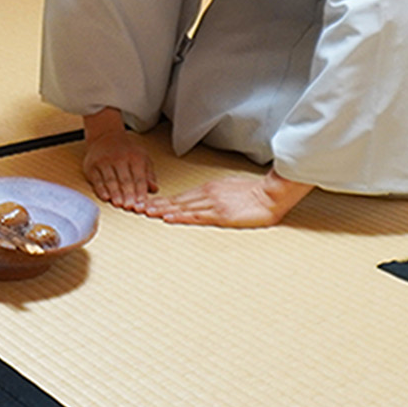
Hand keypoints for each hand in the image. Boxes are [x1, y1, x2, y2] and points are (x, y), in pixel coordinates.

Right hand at [82, 127, 157, 211]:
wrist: (105, 137)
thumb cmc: (126, 151)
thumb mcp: (142, 159)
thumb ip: (149, 175)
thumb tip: (154, 189)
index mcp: (135, 157)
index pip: (139, 177)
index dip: (140, 191)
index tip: (142, 203)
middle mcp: (119, 158)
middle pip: (125, 180)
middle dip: (128, 194)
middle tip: (130, 207)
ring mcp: (104, 161)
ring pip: (111, 180)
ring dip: (115, 193)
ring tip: (118, 204)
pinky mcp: (92, 165)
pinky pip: (97, 179)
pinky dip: (101, 189)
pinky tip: (105, 197)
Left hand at [143, 171, 312, 227]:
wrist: (270, 194)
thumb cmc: (254, 193)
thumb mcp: (230, 189)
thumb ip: (215, 194)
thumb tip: (204, 200)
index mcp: (208, 188)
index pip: (180, 196)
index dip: (162, 200)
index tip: (146, 202)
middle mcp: (207, 194)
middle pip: (176, 200)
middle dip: (156, 204)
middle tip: (137, 207)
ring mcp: (212, 204)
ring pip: (182, 207)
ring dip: (163, 210)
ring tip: (146, 213)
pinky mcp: (221, 214)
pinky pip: (196, 216)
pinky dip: (180, 217)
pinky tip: (169, 218)